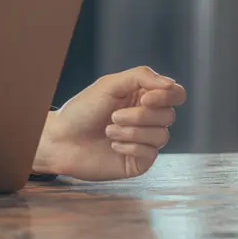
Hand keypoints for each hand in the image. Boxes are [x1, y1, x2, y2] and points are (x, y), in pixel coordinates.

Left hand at [33, 66, 185, 180]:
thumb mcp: (110, 84)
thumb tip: (171, 84)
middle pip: (169, 115)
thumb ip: (142, 77)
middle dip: (140, 116)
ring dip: (131, 132)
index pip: (175, 94)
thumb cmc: (82, 110)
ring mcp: (145, 141)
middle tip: (113, 116)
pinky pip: (150, 153)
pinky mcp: (139, 161)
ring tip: (108, 130)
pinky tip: (112, 145)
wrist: (61, 139)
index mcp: (143, 97)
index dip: (167, 96)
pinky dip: (130, 146)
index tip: (145, 99)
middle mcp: (148, 119)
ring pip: (161, 135)